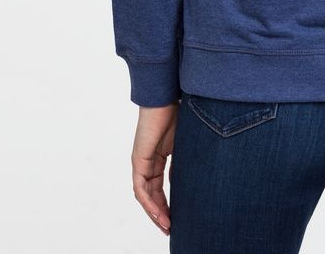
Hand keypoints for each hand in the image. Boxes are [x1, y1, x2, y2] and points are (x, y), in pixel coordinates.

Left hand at [131, 103, 178, 235]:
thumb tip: (186, 181)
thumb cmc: (177, 112)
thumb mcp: (184, 143)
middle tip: (170, 228)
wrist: (166, 96)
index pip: (160, 187)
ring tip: (167, 225)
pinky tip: (158, 213)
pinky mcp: (138, 160)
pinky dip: (149, 202)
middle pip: (151, 195)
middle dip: (161, 213)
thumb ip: (183, 161)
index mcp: (157, 158)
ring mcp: (141, 162)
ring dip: (155, 212)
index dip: (167, 204)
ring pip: (145, 195)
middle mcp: (147, 162)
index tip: (177, 217)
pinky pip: (140, 188)